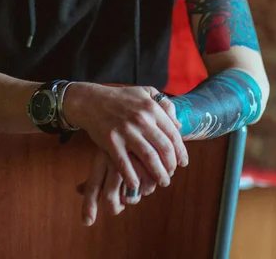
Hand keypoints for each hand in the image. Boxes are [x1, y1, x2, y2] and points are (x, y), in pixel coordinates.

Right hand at [65, 83, 188, 189]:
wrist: (92, 101)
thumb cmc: (121, 97)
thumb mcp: (146, 92)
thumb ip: (164, 104)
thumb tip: (178, 125)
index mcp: (151, 108)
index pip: (173, 134)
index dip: (180, 152)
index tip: (183, 163)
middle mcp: (141, 119)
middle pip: (164, 148)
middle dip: (171, 166)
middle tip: (171, 175)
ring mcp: (126, 131)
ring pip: (149, 158)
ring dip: (158, 174)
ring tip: (162, 182)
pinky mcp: (111, 141)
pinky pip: (125, 163)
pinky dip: (132, 176)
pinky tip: (137, 184)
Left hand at [77, 145, 156, 225]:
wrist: (140, 119)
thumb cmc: (121, 141)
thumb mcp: (105, 154)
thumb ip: (95, 173)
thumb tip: (78, 190)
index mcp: (102, 158)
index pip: (93, 186)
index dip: (89, 205)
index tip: (87, 221)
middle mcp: (115, 161)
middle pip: (111, 198)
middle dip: (115, 208)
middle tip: (119, 206)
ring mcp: (132, 162)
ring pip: (131, 198)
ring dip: (133, 198)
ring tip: (136, 186)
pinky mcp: (149, 162)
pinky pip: (148, 188)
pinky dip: (148, 188)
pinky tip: (149, 178)